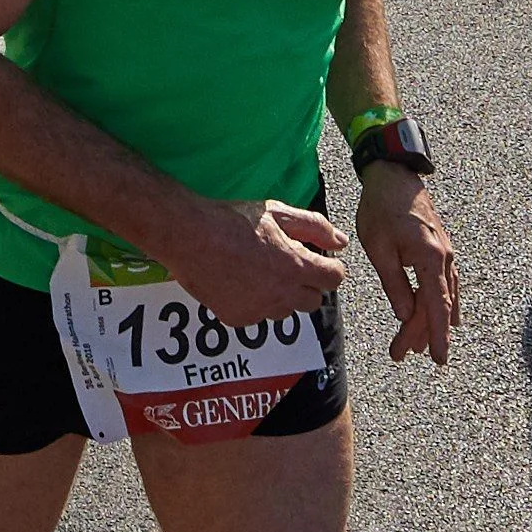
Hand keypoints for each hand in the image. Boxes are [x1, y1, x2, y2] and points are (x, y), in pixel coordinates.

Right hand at [164, 194, 351, 325]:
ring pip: (285, 311)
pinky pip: (258, 317)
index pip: (334, 279)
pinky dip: (256, 303)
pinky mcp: (238, 318)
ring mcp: (259, 310)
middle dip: (307, 284)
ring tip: (261, 271)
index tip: (317, 259)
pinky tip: (241, 281)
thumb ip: (316, 227)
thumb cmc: (235, 220)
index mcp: (297, 267)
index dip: (328, 267)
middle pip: (314, 301)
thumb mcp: (278, 213)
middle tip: (288, 264)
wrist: (190, 236)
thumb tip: (341, 243)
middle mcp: (282, 294)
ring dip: (282, 295)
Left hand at [360, 169, 458, 363]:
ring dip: (430, 321)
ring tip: (417, 345)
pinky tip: (443, 316)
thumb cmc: (382, 209)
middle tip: (399, 353)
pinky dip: (441, 304)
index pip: (437, 306)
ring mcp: (446, 253)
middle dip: (421, 333)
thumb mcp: (380, 249)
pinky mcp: (441, 249)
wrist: (395, 176)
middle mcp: (445, 257)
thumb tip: (406, 315)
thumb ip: (395, 284)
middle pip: (438, 306)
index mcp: (430, 258)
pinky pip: (445, 283)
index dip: (438, 335)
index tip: (438, 358)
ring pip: (443, 296)